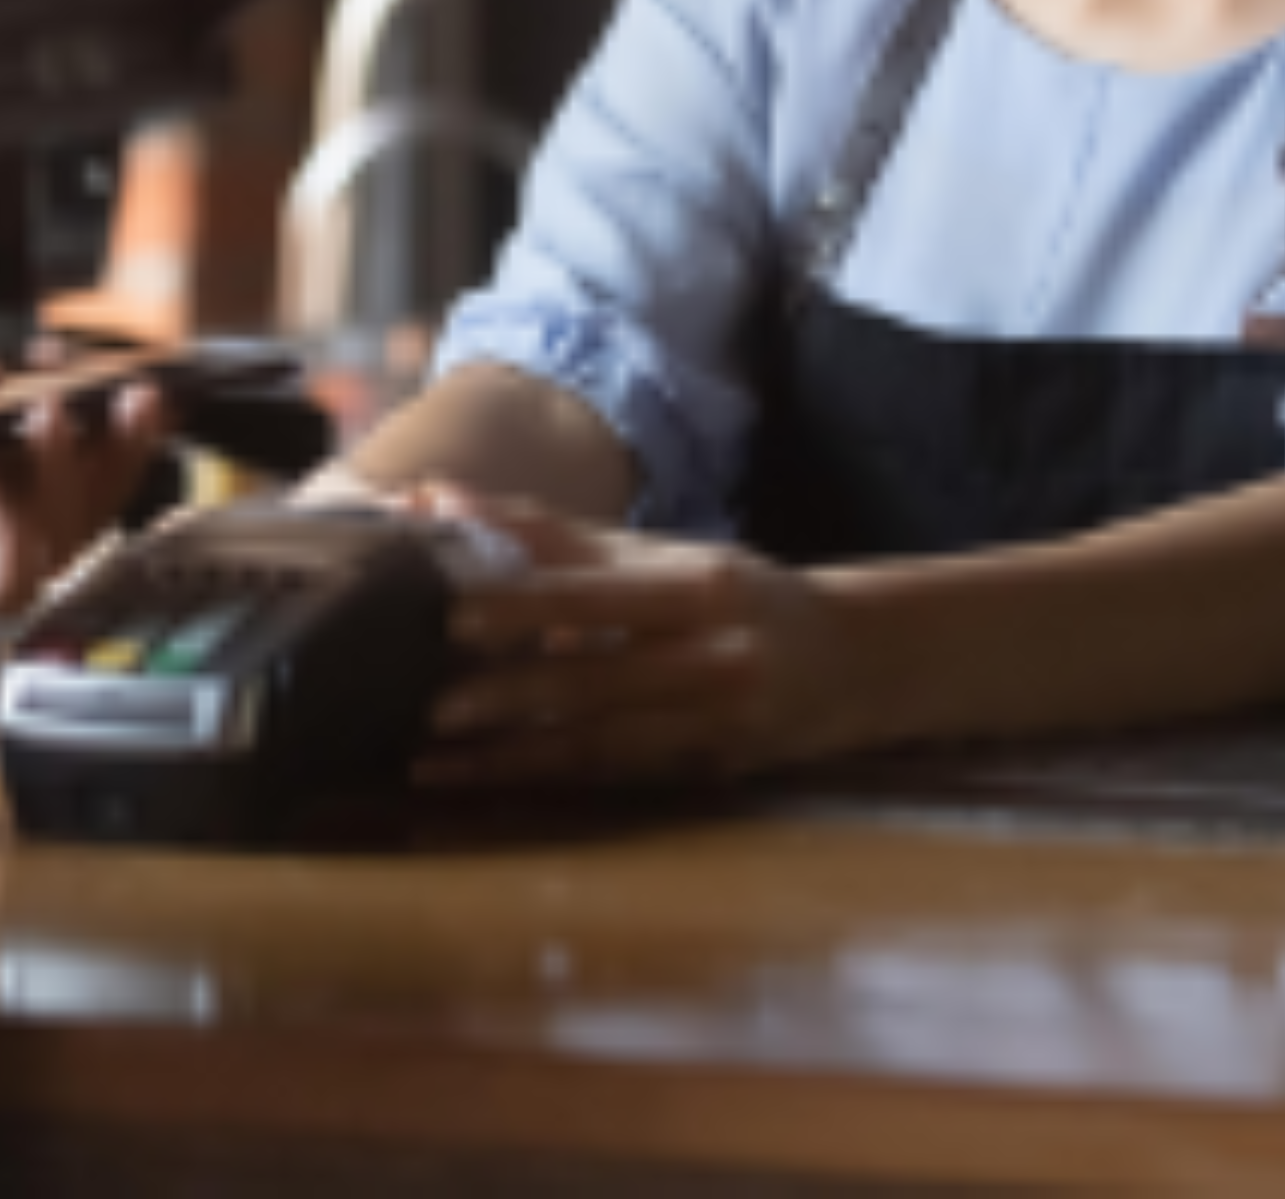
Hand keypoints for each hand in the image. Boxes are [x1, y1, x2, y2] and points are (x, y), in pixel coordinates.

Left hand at [0, 353, 168, 638]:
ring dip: (74, 476)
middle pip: (81, 499)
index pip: (52, 446)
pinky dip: (16, 528)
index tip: (108, 367)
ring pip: (62, 539)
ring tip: (49, 419)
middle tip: (139, 400)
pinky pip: (8, 580)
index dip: (93, 411)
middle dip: (120, 450)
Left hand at [410, 486, 866, 790]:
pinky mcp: (708, 767)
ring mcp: (714, 716)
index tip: (449, 602)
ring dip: (511, 748)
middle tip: (432, 698)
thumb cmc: (735, 596)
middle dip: (511, 684)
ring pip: (599, 735)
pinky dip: (543, 776)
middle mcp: (710, 648)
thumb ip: (560, 538)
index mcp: (698, 580)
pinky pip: (612, 773)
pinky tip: (483, 778)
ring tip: (434, 752)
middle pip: (596, 666)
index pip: (596, 583)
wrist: (853, 660)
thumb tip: (447, 505)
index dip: (523, 594)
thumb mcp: (667, 556)